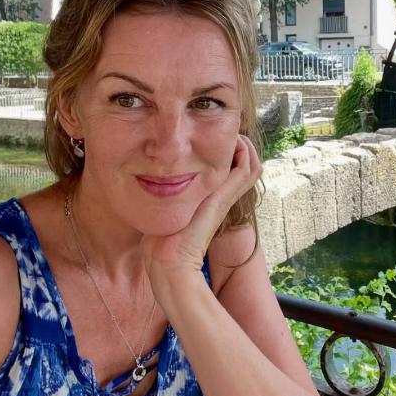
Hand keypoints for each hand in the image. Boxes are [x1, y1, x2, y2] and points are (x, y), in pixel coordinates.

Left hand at [141, 135, 261, 288]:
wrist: (168, 263)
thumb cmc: (161, 243)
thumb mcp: (163, 213)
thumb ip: (160, 201)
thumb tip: (143, 188)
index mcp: (210, 201)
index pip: (232, 172)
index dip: (230, 153)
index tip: (214, 138)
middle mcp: (222, 198)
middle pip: (247, 166)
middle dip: (240, 145)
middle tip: (227, 132)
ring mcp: (226, 197)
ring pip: (252, 164)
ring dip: (245, 146)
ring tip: (233, 135)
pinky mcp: (224, 197)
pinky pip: (247, 168)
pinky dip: (244, 151)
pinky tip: (233, 141)